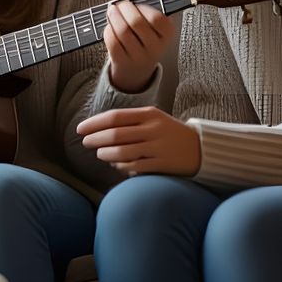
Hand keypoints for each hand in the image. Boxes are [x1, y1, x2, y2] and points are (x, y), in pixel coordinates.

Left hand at [76, 105, 200, 175]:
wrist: (201, 148)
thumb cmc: (169, 133)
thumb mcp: (153, 119)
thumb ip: (130, 122)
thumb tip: (99, 130)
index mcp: (149, 114)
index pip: (114, 117)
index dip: (94, 123)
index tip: (80, 129)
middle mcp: (153, 129)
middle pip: (115, 134)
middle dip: (95, 139)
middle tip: (85, 143)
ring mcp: (158, 147)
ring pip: (122, 152)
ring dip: (106, 154)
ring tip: (100, 154)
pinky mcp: (163, 164)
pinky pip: (135, 166)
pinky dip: (121, 167)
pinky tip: (116, 165)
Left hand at [103, 0, 174, 91]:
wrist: (136, 69)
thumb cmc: (144, 38)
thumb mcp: (150, 21)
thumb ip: (145, 0)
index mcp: (167, 34)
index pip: (157, 18)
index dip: (142, 7)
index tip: (134, 2)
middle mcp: (156, 47)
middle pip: (136, 23)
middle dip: (123, 9)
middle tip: (118, 4)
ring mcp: (139, 56)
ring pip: (123, 31)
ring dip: (113, 17)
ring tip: (111, 11)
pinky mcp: (123, 61)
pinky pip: (113, 42)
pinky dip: (108, 30)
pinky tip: (109, 26)